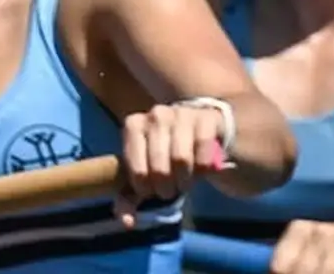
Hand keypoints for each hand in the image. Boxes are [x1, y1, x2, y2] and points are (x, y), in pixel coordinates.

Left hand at [115, 99, 229, 221]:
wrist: (202, 137)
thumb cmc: (168, 159)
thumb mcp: (148, 176)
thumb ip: (131, 197)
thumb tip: (126, 221)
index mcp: (134, 125)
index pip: (135, 167)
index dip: (144, 187)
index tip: (151, 192)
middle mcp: (156, 114)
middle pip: (159, 165)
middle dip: (166, 186)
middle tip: (171, 189)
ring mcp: (182, 113)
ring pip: (181, 158)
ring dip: (186, 178)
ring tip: (185, 180)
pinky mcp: (207, 118)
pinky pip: (205, 150)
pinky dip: (205, 166)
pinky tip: (203, 167)